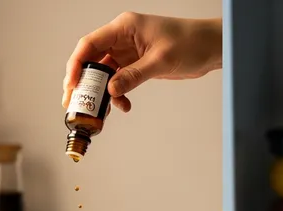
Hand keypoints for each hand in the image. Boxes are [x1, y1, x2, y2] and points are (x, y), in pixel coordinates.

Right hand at [63, 12, 221, 111]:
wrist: (211, 47)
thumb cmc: (190, 42)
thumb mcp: (160, 60)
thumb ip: (134, 75)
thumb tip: (110, 90)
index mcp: (124, 27)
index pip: (90, 44)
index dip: (77, 65)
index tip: (72, 85)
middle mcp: (123, 38)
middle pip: (92, 59)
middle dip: (83, 82)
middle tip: (74, 103)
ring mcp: (129, 51)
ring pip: (104, 73)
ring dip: (101, 92)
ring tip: (98, 111)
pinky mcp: (137, 64)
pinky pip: (119, 80)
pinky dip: (118, 93)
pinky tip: (123, 105)